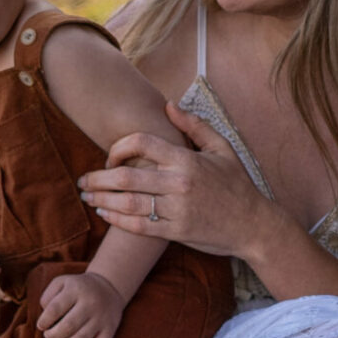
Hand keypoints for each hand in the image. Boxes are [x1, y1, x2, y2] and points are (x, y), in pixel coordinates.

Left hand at [36, 271, 122, 337]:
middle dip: (52, 336)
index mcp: (76, 290)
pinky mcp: (110, 329)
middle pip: (67, 327)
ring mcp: (102, 318)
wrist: (110, 286)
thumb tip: (45, 318)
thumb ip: (47, 296)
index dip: (44, 321)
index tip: (42, 325)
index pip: (54, 310)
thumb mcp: (61, 282)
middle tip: (48, 335)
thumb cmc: (78, 288)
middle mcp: (90, 303)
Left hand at [79, 104, 275, 258]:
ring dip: (101, 199)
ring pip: (128, 202)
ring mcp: (177, 210)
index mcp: (187, 159)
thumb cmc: (237, 185)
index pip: (141, 143)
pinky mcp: (177, 232)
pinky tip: (105, 213)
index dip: (118, 148)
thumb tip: (168, 105)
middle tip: (83, 180)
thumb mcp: (222, 148)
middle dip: (98, 178)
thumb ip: (194, 125)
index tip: (110, 157)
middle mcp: (180, 183)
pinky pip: (139, 226)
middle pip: (126, 176)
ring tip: (87, 196)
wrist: (254, 225)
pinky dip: (117, 219)